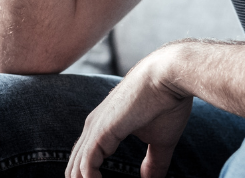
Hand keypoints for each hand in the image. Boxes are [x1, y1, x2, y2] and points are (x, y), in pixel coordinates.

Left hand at [67, 48, 192, 177]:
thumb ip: (153, 163)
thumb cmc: (167, 102)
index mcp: (101, 128)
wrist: (170, 76)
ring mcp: (93, 129)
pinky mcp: (100, 132)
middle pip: (75, 170)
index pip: (84, 163)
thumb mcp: (160, 140)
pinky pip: (85, 167)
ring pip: (76, 171)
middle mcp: (92, 128)